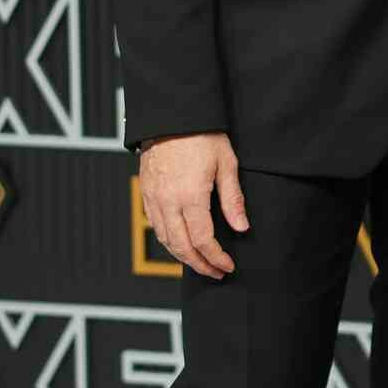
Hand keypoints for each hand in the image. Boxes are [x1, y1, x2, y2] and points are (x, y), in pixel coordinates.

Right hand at [138, 131, 248, 277]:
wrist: (171, 115)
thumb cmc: (202, 135)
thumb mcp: (226, 164)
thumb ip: (233, 199)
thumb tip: (241, 228)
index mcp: (190, 196)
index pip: (203, 240)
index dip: (216, 258)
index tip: (228, 266)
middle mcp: (168, 201)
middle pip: (181, 246)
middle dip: (200, 264)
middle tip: (216, 272)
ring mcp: (153, 198)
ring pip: (165, 239)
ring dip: (183, 256)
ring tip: (201, 262)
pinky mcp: (145, 192)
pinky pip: (155, 225)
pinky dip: (168, 240)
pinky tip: (181, 242)